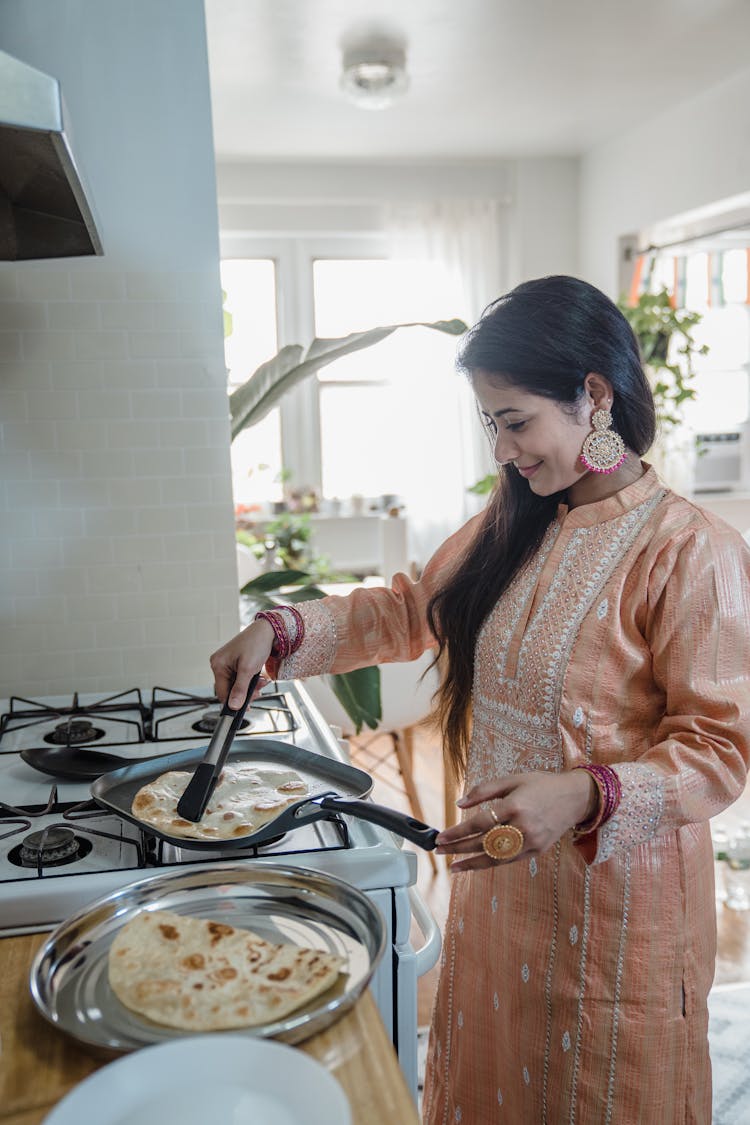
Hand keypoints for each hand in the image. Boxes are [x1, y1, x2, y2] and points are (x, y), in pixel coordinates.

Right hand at [210, 619, 275, 708]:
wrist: (267, 631)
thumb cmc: (256, 644)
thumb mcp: (248, 669)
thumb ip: (240, 689)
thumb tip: (233, 706)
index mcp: (218, 665)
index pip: (221, 692)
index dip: (233, 702)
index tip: (246, 709)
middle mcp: (220, 664)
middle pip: (229, 690)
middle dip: (245, 693)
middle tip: (258, 692)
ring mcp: (227, 664)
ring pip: (237, 686)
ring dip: (250, 687)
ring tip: (261, 682)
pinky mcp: (236, 664)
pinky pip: (240, 679)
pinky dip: (251, 681)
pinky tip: (259, 678)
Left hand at [435, 769, 595, 871]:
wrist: (573, 798)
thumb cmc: (540, 785)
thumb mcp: (512, 780)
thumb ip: (484, 790)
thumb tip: (459, 804)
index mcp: (514, 805)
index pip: (480, 823)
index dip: (458, 832)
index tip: (441, 838)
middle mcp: (522, 826)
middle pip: (484, 842)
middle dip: (459, 849)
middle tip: (439, 851)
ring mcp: (531, 841)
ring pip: (495, 858)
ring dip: (472, 863)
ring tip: (453, 867)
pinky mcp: (537, 851)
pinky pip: (509, 861)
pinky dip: (490, 864)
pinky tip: (476, 865)